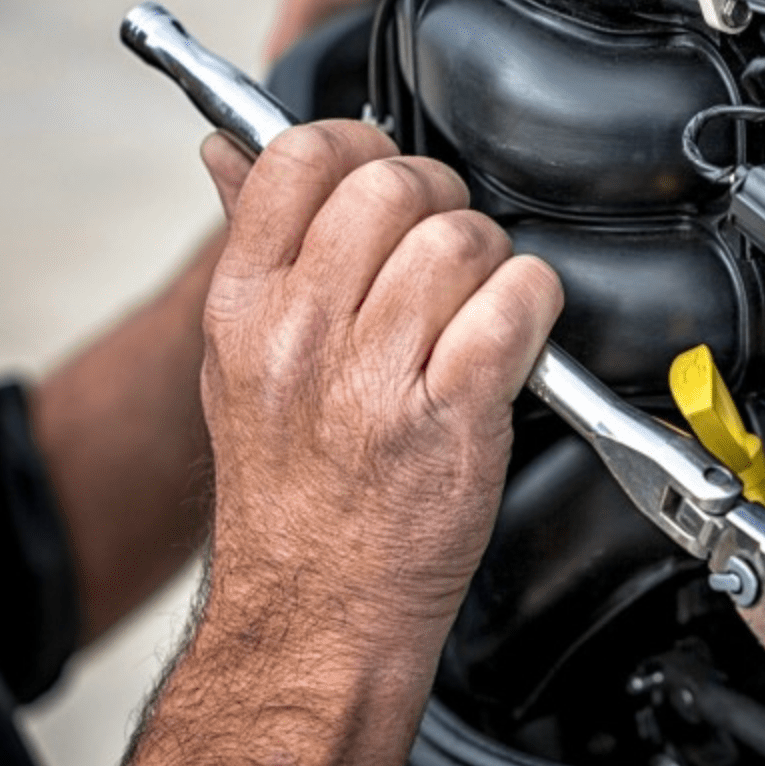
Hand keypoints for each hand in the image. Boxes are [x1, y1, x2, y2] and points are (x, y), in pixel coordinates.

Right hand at [196, 122, 560, 644]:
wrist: (313, 619)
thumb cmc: (290, 498)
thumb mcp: (239, 363)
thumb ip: (252, 249)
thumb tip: (229, 150)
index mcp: (243, 307)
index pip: (297, 156)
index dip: (360, 146)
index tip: (385, 176)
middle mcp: (301, 334)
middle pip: (392, 184)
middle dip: (439, 202)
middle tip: (444, 251)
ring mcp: (374, 379)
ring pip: (463, 240)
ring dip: (492, 264)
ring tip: (475, 310)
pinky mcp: (451, 420)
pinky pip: (516, 304)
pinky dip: (536, 306)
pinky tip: (517, 336)